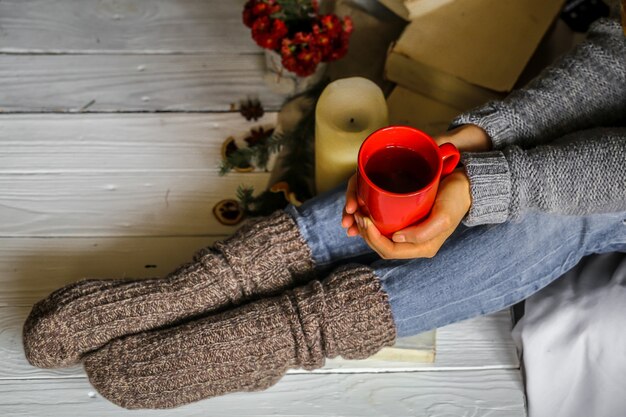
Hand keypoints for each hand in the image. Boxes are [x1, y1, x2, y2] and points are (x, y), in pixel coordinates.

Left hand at [341, 124, 486, 257]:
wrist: (464, 183)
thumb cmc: (456, 199)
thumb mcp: (444, 217)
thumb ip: (423, 232)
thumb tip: (397, 238)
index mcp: (422, 247)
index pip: (389, 251)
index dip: (372, 238)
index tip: (365, 219)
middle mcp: (412, 242)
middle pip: (379, 245)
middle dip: (364, 232)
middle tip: (356, 213)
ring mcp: (408, 231)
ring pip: (378, 236)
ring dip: (362, 226)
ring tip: (355, 211)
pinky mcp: (405, 219)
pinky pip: (382, 224)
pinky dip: (369, 218)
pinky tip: (361, 209)